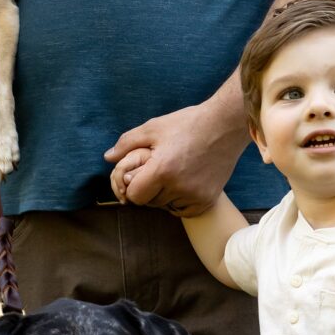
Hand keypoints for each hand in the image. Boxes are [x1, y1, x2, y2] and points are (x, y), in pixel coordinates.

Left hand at [103, 98, 248, 216]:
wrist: (225, 125)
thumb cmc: (187, 124)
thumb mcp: (154, 128)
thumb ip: (127, 143)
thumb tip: (108, 157)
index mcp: (162, 170)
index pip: (135, 196)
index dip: (134, 185)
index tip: (142, 173)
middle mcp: (178, 187)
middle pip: (150, 202)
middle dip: (150, 189)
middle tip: (161, 170)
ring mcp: (195, 196)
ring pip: (167, 206)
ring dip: (166, 195)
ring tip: (175, 172)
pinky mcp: (207, 200)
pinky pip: (184, 210)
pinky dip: (181, 200)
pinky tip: (187, 181)